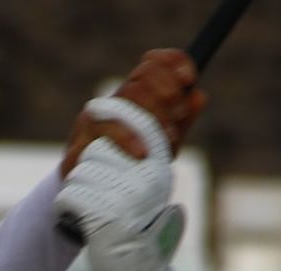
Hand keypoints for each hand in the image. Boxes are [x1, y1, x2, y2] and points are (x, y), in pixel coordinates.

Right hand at [61, 49, 207, 176]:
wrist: (95, 197)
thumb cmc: (132, 164)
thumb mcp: (164, 143)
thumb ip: (181, 121)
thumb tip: (199, 96)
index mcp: (136, 95)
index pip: (153, 62)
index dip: (173, 63)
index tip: (189, 78)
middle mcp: (116, 100)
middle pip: (143, 75)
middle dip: (168, 90)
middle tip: (179, 113)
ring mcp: (97, 117)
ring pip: (128, 96)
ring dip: (155, 113)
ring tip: (168, 135)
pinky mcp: (82, 138)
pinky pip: (107, 129)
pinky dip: (128, 138)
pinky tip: (142, 152)